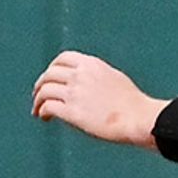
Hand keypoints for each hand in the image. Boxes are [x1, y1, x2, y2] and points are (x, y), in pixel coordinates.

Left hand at [32, 50, 160, 148]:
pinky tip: (44, 117)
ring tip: (38, 110)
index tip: (50, 78)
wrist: (140, 119)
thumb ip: (97, 76)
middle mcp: (80, 76)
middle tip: (38, 94)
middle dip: (40, 84)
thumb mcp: (115, 78)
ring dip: (37, 100)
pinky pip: (48, 107)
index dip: (52, 67)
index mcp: (92, 65)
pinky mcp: (72, 112)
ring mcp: (75, 93)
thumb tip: (87, 82)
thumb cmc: (133, 104)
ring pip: (44, 90)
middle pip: (49, 74)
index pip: (62, 58)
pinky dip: (42, 111)